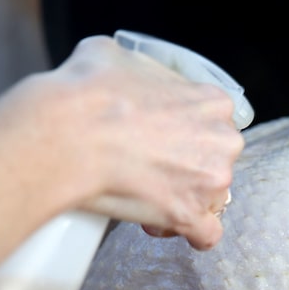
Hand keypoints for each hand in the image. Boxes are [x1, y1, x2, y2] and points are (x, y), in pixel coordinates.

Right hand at [0, 35, 244, 249]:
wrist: (66, 135)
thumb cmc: (87, 94)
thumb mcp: (115, 56)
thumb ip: (138, 72)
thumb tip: (123, 78)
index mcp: (212, 102)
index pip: (212, 125)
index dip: (184, 136)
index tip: (159, 142)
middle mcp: (222, 141)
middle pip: (214, 161)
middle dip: (186, 169)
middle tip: (148, 170)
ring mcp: (210, 181)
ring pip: (211, 198)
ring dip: (185, 200)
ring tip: (147, 198)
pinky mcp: (191, 216)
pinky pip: (206, 234)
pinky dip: (188, 232)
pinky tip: (164, 224)